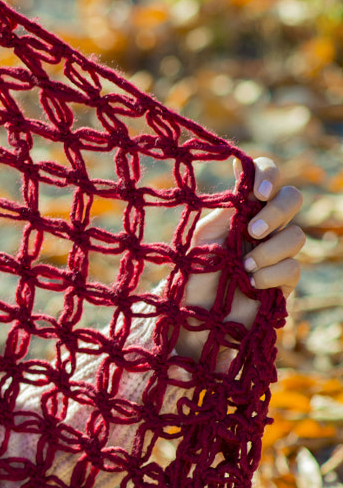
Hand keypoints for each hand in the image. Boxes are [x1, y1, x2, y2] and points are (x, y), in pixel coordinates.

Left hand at [175, 156, 305, 364]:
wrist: (192, 313)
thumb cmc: (191, 271)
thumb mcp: (202, 235)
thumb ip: (225, 210)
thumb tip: (239, 173)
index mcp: (241, 208)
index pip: (265, 175)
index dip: (268, 174)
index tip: (256, 191)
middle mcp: (262, 225)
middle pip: (292, 198)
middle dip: (278, 211)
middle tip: (253, 230)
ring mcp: (275, 251)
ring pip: (297, 235)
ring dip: (271, 249)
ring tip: (244, 266)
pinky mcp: (283, 280)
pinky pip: (293, 268)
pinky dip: (273, 273)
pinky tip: (253, 282)